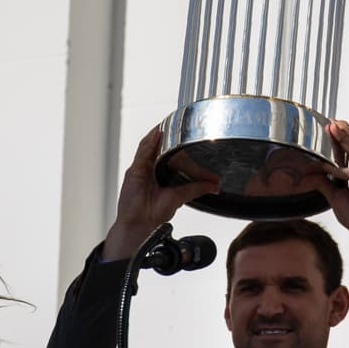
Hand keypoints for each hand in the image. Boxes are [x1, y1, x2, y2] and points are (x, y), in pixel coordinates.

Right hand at [101, 126, 218, 259]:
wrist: (140, 226)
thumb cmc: (153, 214)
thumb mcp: (179, 197)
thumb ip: (195, 189)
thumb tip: (214, 185)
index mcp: (158, 173)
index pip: (165, 151)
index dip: (172, 140)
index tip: (183, 130)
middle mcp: (148, 169)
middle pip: (156, 146)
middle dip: (164, 134)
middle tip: (176, 121)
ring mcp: (141, 169)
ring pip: (148, 146)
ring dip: (157, 135)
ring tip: (167, 124)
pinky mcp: (134, 172)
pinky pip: (142, 153)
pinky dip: (149, 143)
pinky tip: (157, 135)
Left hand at [318, 119, 348, 272]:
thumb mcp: (334, 196)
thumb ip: (323, 183)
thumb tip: (309, 173)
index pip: (348, 150)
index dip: (338, 138)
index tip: (328, 126)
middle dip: (343, 132)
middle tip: (331, 121)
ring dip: (345, 140)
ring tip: (335, 128)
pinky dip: (342, 170)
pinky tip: (330, 166)